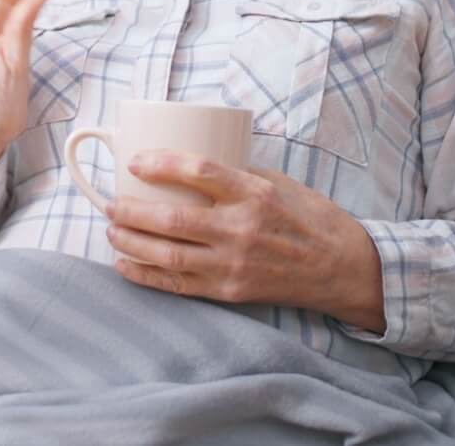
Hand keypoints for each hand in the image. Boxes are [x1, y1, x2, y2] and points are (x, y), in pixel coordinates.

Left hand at [103, 151, 386, 333]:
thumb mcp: (279, 183)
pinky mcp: (231, 291)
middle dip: (130, 211)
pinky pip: (178, 285)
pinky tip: (124, 264)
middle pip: (171, 218)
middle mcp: (241, 229)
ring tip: (112, 230)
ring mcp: (234, 264)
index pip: (198, 171)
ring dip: (130, 243)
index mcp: (254, 193)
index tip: (134, 162)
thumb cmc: (312, 218)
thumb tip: (191, 163)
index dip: (159, 164)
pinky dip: (145, 275)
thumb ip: (236, 174)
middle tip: (110, 203)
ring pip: (167, 255)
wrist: (344, 269)